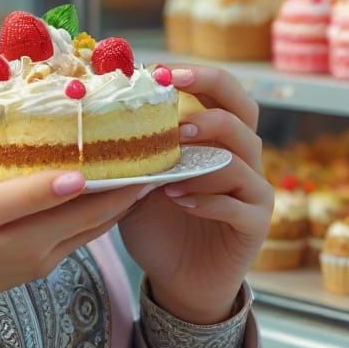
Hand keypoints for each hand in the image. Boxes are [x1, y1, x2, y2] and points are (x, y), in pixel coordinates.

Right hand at [0, 170, 149, 347]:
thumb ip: (27, 194)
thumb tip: (81, 178)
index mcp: (38, 238)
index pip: (99, 207)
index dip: (128, 181)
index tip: (152, 151)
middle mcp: (46, 252)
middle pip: (99, 218)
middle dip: (126, 189)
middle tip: (148, 154)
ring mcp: (35, 258)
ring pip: (85, 225)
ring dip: (108, 199)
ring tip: (124, 166)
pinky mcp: (21, 258)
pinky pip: (65, 228)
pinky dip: (82, 207)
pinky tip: (77, 187)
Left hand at [119, 64, 273, 323]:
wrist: (176, 276)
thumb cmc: (154, 218)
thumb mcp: (135, 177)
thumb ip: (130, 148)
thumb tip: (93, 108)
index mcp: (213, 137)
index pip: (220, 92)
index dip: (199, 76)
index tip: (163, 71)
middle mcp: (239, 156)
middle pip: (245, 110)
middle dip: (213, 94)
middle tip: (177, 96)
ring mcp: (253, 190)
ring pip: (243, 156)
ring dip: (203, 155)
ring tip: (169, 166)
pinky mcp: (256, 224)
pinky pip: (241, 204)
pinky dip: (209, 198)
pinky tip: (179, 200)